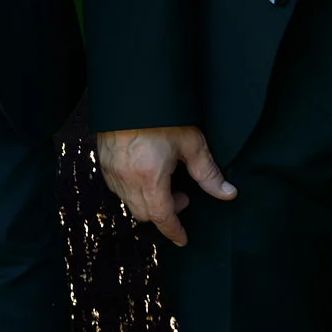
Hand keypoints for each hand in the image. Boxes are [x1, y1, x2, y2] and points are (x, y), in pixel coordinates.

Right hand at [95, 126, 235, 247]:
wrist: (131, 92)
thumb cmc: (163, 116)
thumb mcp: (191, 143)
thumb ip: (209, 173)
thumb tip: (228, 194)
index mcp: (150, 177)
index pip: (162, 217)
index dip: (174, 231)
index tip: (182, 239)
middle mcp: (126, 179)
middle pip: (144, 214)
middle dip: (164, 214)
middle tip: (182, 197)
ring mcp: (111, 171)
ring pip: (129, 202)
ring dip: (148, 202)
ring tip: (164, 182)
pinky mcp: (103, 162)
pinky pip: (117, 188)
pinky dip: (133, 191)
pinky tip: (145, 174)